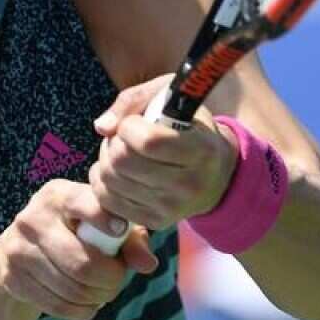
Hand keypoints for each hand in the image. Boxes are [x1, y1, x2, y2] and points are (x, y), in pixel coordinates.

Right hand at [0, 179, 159, 319]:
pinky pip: (58, 306)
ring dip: (98, 298)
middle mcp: (33, 218)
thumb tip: (148, 264)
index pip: (84, 205)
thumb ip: (131, 239)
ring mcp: (18, 249)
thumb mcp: (102, 226)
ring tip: (102, 292)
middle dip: (111, 280)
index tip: (119, 231)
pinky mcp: (11, 277)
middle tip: (117, 280)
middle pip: (83, 264)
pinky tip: (85, 303)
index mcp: (58, 195)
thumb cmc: (75, 233)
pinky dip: (81, 311)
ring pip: (73, 289)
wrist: (17, 251)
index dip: (106, 221)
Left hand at [90, 76, 238, 230]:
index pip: (148, 141)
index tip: (134, 122)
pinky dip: (102, 182)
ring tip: (121, 152)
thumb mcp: (171, 98)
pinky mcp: (154, 221)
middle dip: (114, 142)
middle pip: (123, 161)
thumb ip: (135, 100)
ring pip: (110, 180)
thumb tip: (102, 127)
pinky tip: (115, 171)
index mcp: (201, 150)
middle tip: (123, 137)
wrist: (217, 175)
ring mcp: (171, 207)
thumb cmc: (189, 128)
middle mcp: (189, 184)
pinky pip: (107, 201)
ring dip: (105, 160)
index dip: (129, 125)